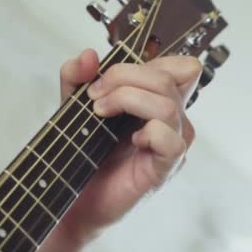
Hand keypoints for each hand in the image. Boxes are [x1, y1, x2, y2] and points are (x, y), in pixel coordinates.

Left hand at [35, 49, 201, 251]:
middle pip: (173, 76)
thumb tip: (89, 55)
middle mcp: (171, 118)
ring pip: (169, 105)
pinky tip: (129, 141)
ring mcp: (171, 143)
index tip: (103, 79)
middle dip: (125, 77)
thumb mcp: (72, 105)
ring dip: (128, 99)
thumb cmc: (82, 152)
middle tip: (94, 97)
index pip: (179, 66)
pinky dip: (148, 133)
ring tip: (101, 113)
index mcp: (156, 99)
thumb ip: (76, 77)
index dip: (144, 62)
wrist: (74, 197)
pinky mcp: (164, 168)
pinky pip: (171, 141)